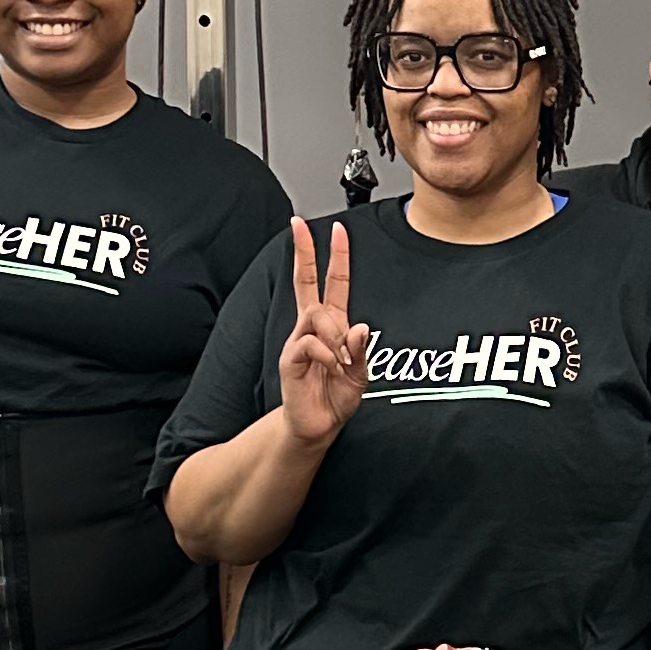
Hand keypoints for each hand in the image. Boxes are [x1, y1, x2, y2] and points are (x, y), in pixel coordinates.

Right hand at [277, 215, 370, 447]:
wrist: (318, 426)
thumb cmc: (336, 397)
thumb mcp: (360, 373)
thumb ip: (361, 350)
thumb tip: (360, 327)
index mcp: (332, 324)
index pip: (333, 282)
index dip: (336, 256)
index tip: (337, 229)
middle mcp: (312, 327)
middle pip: (305, 280)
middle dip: (303, 251)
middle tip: (298, 224)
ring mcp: (298, 340)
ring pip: (316, 314)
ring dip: (335, 334)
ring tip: (342, 361)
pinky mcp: (290, 358)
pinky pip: (308, 342)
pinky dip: (326, 353)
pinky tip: (331, 367)